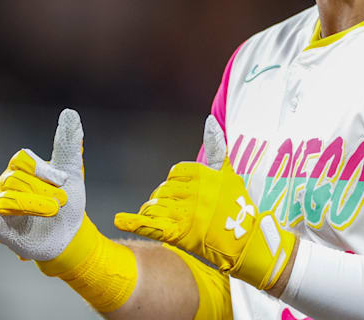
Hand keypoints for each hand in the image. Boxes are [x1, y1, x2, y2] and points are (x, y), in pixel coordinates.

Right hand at [0, 108, 84, 262]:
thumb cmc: (66, 199)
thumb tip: (70, 112)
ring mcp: (2, 207)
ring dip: (34, 205)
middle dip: (43, 191)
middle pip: (17, 181)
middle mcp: (7, 184)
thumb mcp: (72, 171)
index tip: (63, 180)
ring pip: (9, 200)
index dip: (43, 169)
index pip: (23, 159)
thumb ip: (68, 144)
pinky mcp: (2, 230)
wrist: (70, 233)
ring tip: (53, 212)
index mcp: (21, 169)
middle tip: (62, 202)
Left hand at [115, 116, 294, 290]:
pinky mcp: (178, 234)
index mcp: (203, 175)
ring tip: (160, 216)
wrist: (244, 242)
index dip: (176, 182)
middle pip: (164, 190)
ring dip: (154, 211)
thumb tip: (210, 121)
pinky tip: (119, 220)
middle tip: (173, 208)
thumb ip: (217, 148)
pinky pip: (150, 225)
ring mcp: (185, 214)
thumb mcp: (230, 174)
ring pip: (156, 206)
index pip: (176, 172)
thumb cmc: (238, 207)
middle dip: (165, 198)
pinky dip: (132, 222)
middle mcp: (193, 193)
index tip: (182, 191)